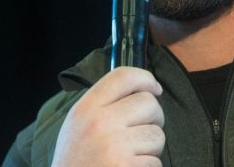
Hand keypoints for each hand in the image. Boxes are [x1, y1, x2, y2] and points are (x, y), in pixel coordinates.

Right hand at [51, 67, 165, 166]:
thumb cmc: (76, 162)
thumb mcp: (77, 126)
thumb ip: (103, 104)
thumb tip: (143, 89)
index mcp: (86, 109)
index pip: (124, 76)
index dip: (146, 78)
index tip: (154, 88)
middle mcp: (100, 124)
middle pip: (149, 103)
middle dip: (153, 118)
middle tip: (140, 132)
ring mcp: (116, 147)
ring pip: (157, 134)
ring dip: (150, 147)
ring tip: (130, 156)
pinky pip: (155, 162)